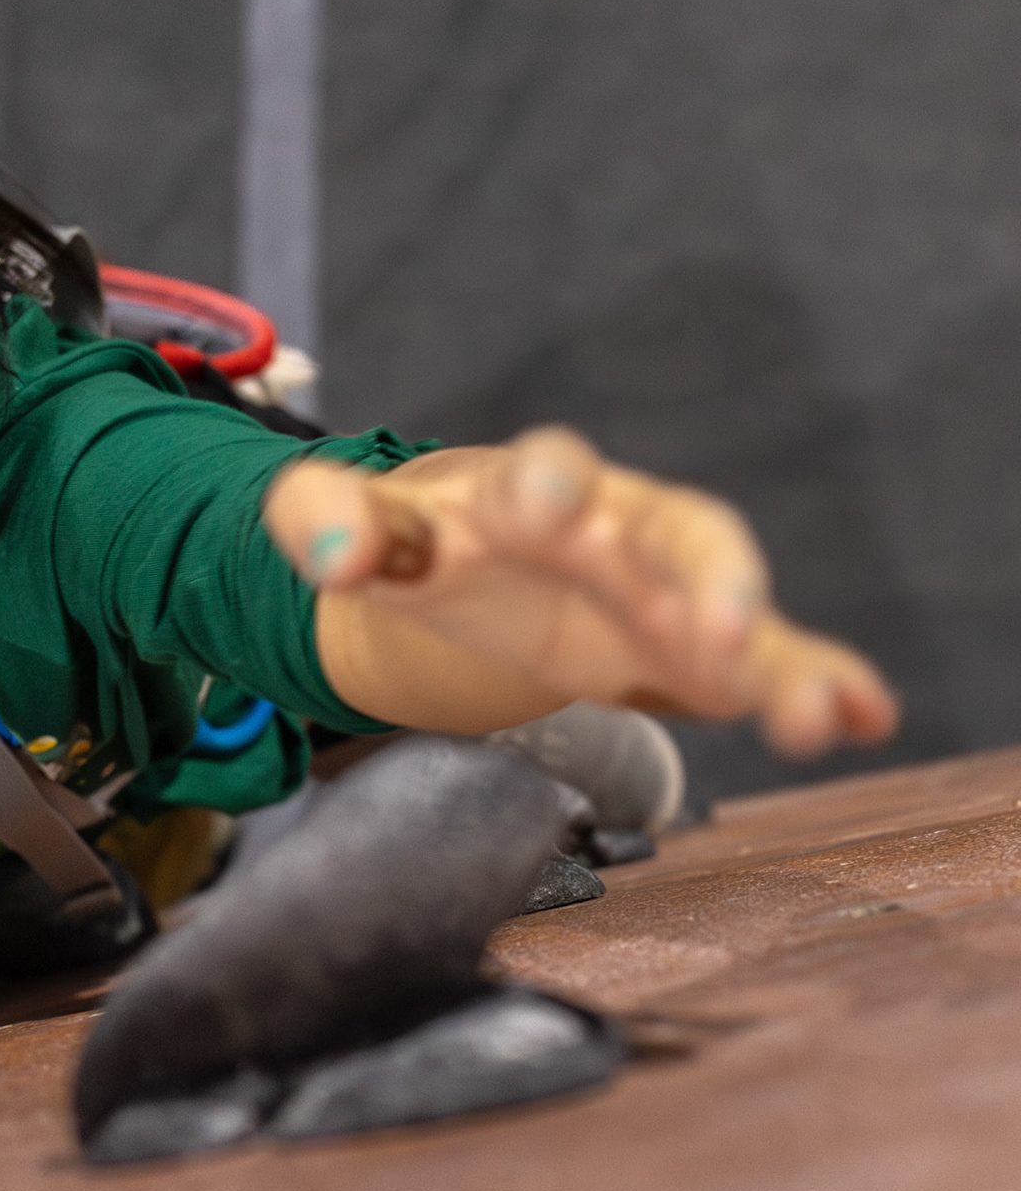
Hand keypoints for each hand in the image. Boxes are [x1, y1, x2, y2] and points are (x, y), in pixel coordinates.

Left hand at [262, 426, 898, 756]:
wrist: (472, 567)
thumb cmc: (423, 541)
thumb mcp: (359, 529)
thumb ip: (327, 521)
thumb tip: (328, 553)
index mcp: (525, 489)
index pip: (542, 473)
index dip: (547, 484)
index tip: (547, 500)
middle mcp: (618, 526)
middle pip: (677, 533)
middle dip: (700, 575)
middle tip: (715, 628)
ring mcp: (665, 588)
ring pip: (735, 608)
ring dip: (772, 656)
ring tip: (812, 717)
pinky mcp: (691, 648)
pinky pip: (765, 661)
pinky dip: (814, 681)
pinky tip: (863, 716)